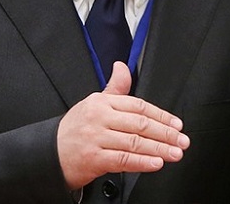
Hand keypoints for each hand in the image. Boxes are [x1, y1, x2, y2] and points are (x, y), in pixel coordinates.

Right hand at [57, 61, 189, 188]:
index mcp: (102, 102)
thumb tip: (123, 66)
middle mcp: (100, 118)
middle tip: (182, 140)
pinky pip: (122, 160)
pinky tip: (156, 163)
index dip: (161, 115)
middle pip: (140, 124)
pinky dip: (142, 162)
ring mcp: (96, 138)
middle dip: (165, 133)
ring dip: (159, 149)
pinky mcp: (93, 159)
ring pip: (134, 142)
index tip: (177, 124)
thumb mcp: (93, 103)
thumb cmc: (75, 129)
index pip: (138, 105)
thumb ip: (115, 88)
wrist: (47, 153)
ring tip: (175, 153)